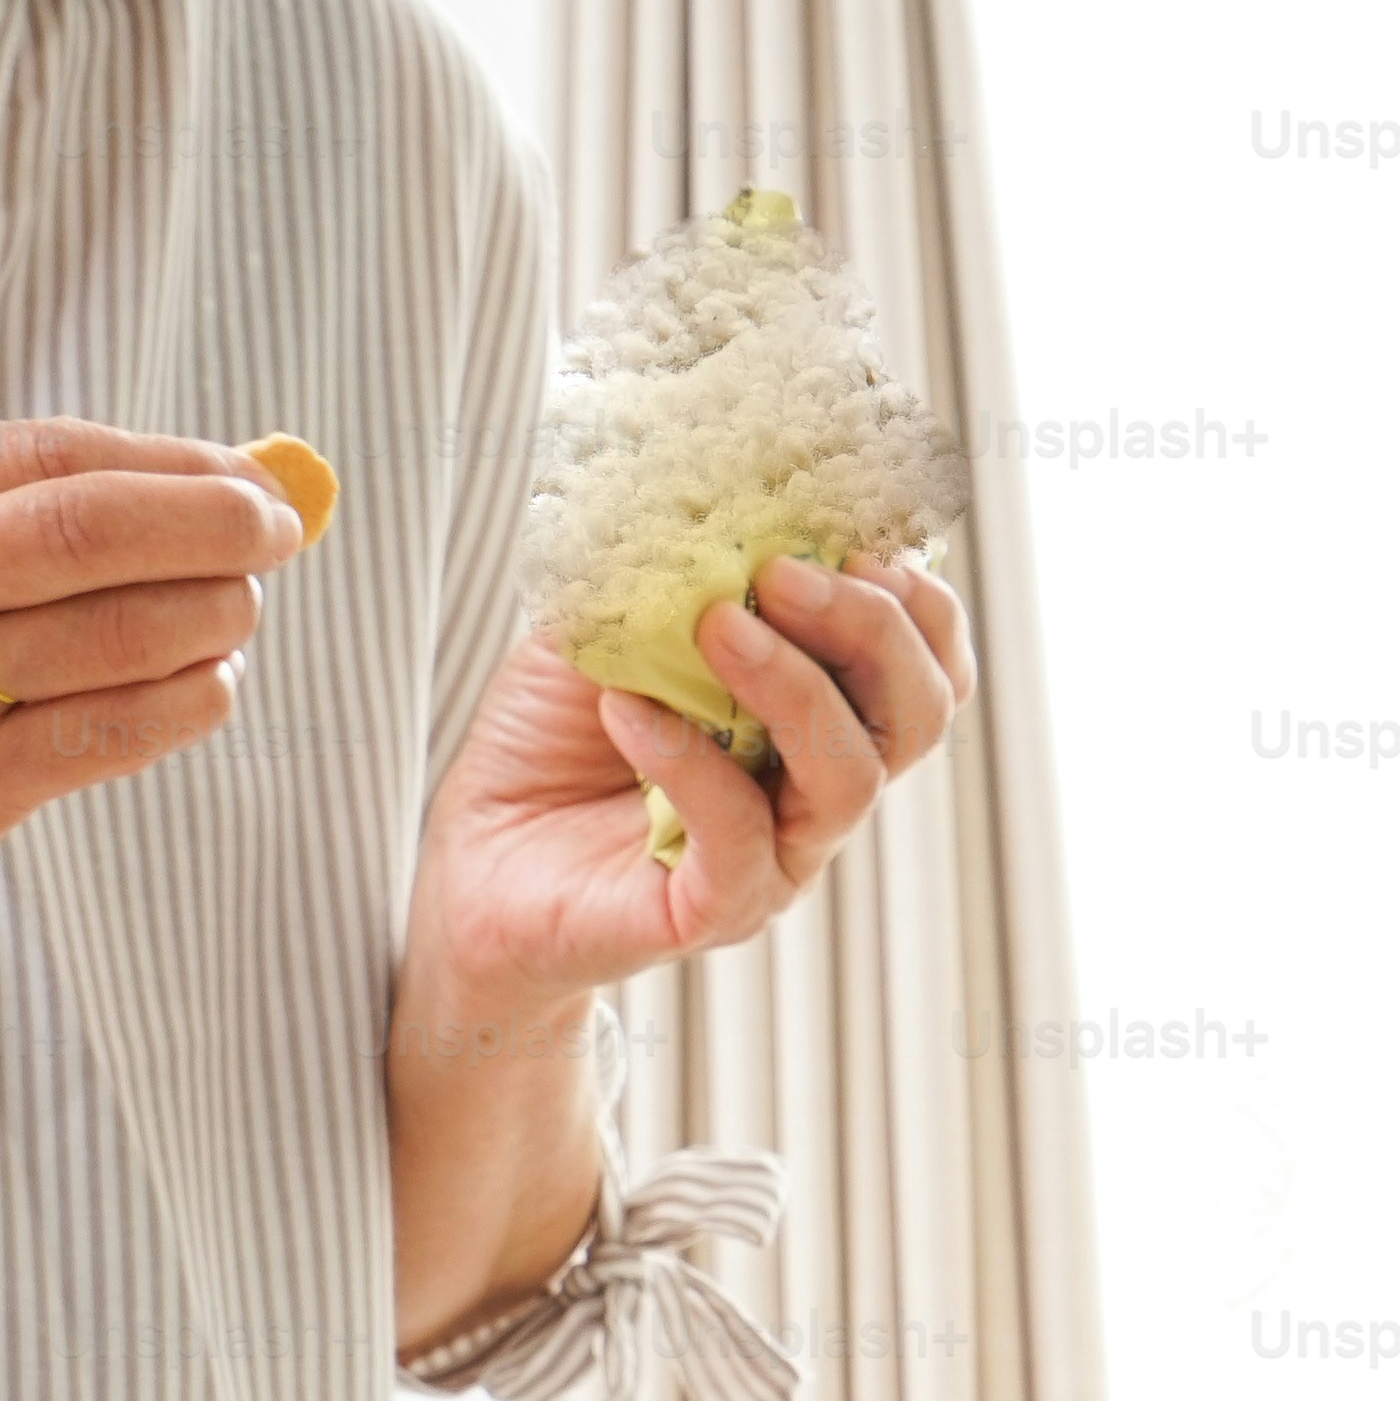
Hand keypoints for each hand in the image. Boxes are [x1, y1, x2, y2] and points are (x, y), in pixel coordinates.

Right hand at [0, 419, 308, 945]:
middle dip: (217, 521)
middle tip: (281, 531)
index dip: (176, 461)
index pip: (57, 455)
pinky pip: (117, 727)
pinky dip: (191, 699)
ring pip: (122, 629)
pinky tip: (211, 684)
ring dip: (217, 613)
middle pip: (96, 527)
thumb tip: (195, 477)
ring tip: (240, 612)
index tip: (248, 474)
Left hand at [407, 550, 976, 1042]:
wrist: (473, 854)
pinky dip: (687, 761)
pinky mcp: (717, 909)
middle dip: (871, 628)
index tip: (844, 536)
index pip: (926, 661)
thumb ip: (669, 566)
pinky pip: (739, 839)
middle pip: (920, 713)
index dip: (913, 596)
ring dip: (792, 683)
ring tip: (713, 626)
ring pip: (851, 777)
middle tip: (781, 573)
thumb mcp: (610, 618)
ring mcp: (779, 855)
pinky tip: (626, 708)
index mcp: (820, 712)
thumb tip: (708, 491)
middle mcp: (818, 787)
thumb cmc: (550, 735)